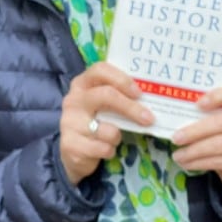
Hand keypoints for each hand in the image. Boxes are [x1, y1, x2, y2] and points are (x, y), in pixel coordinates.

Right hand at [59, 62, 154, 185]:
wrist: (73, 151)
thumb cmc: (95, 121)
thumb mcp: (102, 104)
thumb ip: (118, 96)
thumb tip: (151, 96)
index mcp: (82, 83)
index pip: (100, 70)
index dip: (122, 79)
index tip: (139, 93)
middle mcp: (73, 100)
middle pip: (106, 95)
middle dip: (131, 108)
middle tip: (149, 118)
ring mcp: (69, 122)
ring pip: (107, 129)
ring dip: (117, 136)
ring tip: (114, 138)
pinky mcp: (70, 145)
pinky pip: (102, 148)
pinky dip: (109, 150)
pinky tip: (104, 149)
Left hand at [171, 82, 221, 203]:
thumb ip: (210, 113)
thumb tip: (177, 112)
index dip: (219, 96)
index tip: (199, 104)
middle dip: (196, 130)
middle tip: (176, 137)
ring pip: (219, 144)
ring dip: (194, 150)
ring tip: (178, 155)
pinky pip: (219, 161)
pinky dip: (199, 163)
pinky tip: (187, 163)